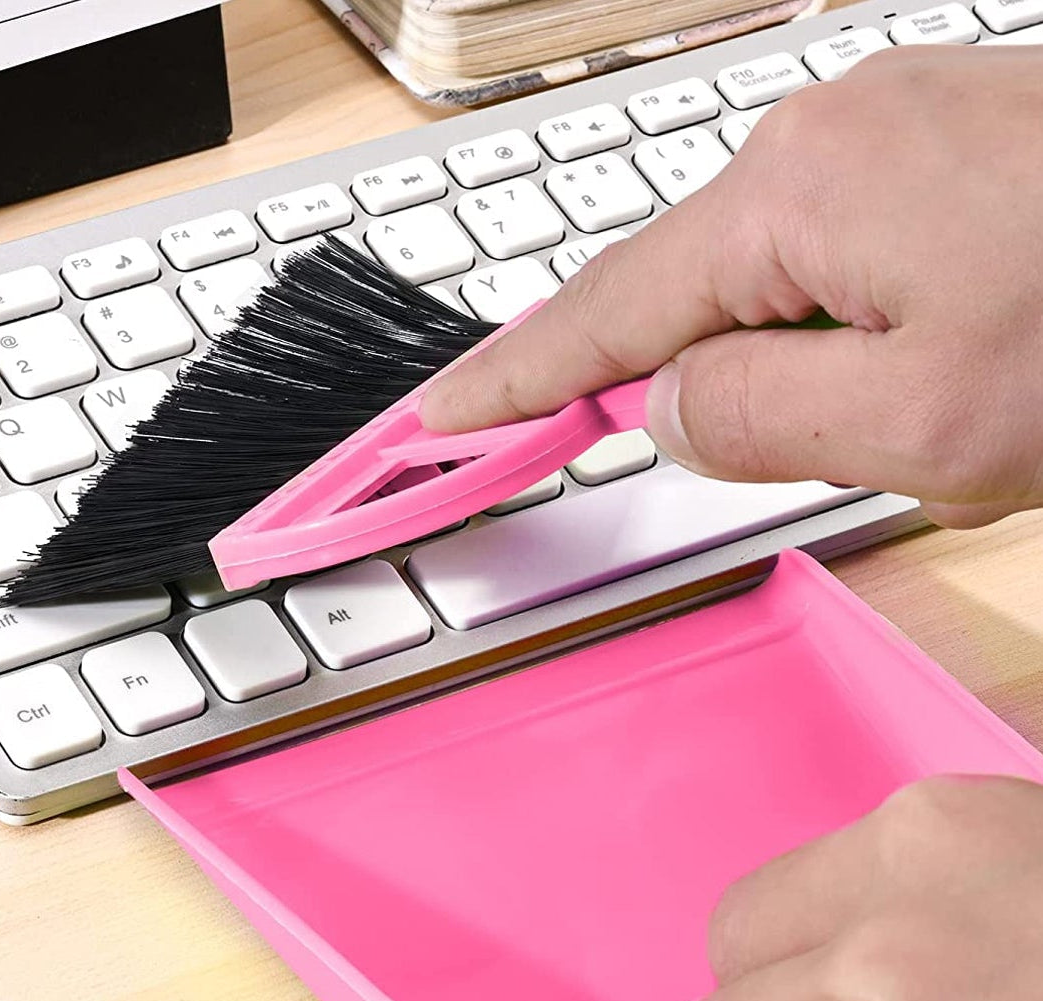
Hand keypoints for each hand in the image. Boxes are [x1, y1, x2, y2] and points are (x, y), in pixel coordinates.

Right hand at [421, 48, 1042, 527]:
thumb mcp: (921, 429)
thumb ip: (755, 423)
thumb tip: (665, 407)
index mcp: (793, 198)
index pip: (601, 312)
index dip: (513, 381)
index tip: (438, 419)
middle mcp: (829, 135)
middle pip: (701, 298)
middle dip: (743, 398)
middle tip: (849, 453)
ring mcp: (897, 124)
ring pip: (794, 287)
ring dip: (841, 376)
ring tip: (972, 411)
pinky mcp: (956, 138)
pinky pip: (862, 255)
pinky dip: (886, 334)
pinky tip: (984, 358)